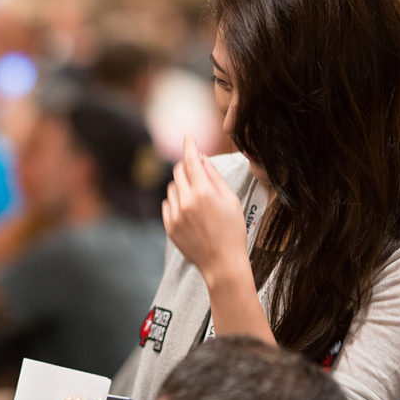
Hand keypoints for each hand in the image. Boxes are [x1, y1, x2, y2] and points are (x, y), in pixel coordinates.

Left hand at [162, 136, 247, 284]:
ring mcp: (175, 214)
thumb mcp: (230, 200)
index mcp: (204, 192)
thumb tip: (201, 159)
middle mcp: (186, 201)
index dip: (190, 145)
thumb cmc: (232, 230)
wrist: (222, 263)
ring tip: (198, 202)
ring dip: (182, 187)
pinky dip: (176, 202)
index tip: (188, 136)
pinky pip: (167, 204)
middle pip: (178, 171)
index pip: (191, 160)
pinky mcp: (169, 226)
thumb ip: (214, 177)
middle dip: (187, 167)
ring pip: (172, 188)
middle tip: (197, 173)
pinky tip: (190, 213)